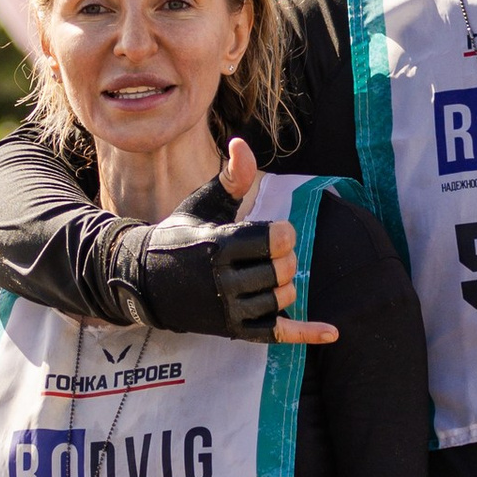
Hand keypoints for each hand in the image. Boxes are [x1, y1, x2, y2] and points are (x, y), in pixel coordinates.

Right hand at [137, 139, 338, 344]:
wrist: (144, 280)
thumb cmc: (179, 234)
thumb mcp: (203, 202)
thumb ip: (232, 176)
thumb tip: (242, 142)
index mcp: (220, 244)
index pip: (278, 240)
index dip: (283, 233)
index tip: (272, 231)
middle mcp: (224, 280)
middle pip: (284, 270)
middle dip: (285, 258)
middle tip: (267, 255)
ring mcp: (228, 309)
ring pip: (282, 299)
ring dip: (284, 285)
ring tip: (267, 276)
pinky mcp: (232, 330)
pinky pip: (277, 333)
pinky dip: (306, 333)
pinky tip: (332, 333)